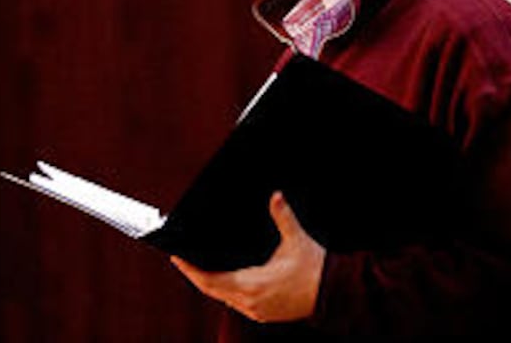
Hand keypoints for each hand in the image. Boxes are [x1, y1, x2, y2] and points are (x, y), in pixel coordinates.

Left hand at [171, 191, 325, 322]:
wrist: (334, 293)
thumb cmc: (315, 267)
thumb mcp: (296, 238)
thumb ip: (283, 216)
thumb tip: (275, 196)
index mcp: (251, 284)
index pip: (209, 280)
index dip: (190, 269)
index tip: (177, 256)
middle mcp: (249, 301)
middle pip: (212, 290)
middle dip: (196, 274)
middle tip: (184, 258)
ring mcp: (257, 310)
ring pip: (224, 298)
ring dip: (212, 284)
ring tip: (202, 266)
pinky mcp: (265, 314)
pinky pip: (237, 304)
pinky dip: (227, 291)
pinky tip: (228, 279)